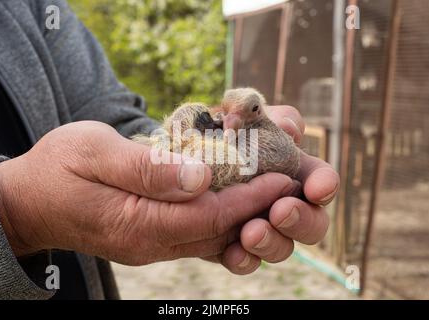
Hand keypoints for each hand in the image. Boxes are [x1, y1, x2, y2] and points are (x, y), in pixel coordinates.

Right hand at [0, 121, 296, 264]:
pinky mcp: (152, 237)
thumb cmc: (58, 168)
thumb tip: (200, 178)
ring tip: (276, 187)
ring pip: (212, 235)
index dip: (250, 197)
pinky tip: (240, 195)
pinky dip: (224, 214)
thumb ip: (145, 168)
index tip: (283, 177)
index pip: (209, 215)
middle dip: (259, 208)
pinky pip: (197, 231)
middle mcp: (150, 243)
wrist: (31, 199)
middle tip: (294, 182)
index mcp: (136, 224)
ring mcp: (152, 244)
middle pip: (218, 230)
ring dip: (247, 213)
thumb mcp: (93, 153)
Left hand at [211, 106, 339, 274]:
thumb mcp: (230, 109)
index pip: (319, 178)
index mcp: (289, 166)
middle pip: (312, 221)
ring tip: (251, 233)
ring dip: (273, 243)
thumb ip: (258, 108)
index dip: (325, 184)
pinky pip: (246, 260)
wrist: (177, 151)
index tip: (318, 189)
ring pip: (282, 246)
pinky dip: (243, 259)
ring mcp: (258, 223)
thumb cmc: (212, 126)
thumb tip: (291, 130)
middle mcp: (280, 199)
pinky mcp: (232, 242)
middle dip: (303, 220)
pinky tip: (232, 253)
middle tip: (281, 211)